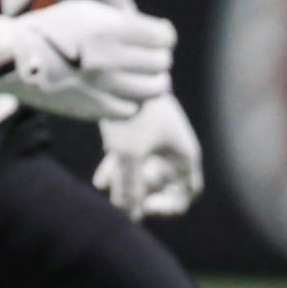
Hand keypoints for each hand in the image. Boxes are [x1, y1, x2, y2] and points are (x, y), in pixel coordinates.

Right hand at [0, 0, 174, 123]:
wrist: (13, 58)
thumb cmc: (51, 29)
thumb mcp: (85, 11)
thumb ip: (122, 21)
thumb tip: (158, 33)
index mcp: (109, 30)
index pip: (163, 37)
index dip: (163, 37)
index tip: (157, 38)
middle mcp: (110, 59)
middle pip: (161, 62)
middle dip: (158, 58)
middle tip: (150, 58)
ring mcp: (103, 87)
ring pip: (154, 90)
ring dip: (154, 82)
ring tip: (147, 79)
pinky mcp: (96, 109)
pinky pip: (133, 109)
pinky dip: (135, 102)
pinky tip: (126, 94)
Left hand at [95, 91, 204, 218]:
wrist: (121, 69)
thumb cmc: (132, 113)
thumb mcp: (127, 154)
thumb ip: (127, 189)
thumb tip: (128, 218)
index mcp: (183, 154)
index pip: (186, 192)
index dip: (167, 206)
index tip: (143, 205)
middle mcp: (174, 147)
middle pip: (163, 184)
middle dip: (141, 194)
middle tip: (122, 197)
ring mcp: (157, 137)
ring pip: (144, 171)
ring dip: (126, 182)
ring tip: (106, 186)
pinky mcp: (140, 128)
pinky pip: (133, 156)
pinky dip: (119, 168)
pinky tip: (100, 180)